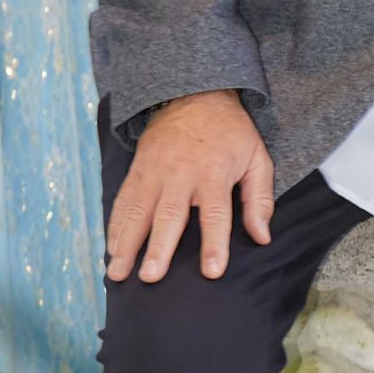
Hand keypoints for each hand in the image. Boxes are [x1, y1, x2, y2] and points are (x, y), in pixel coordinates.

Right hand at [107, 91, 274, 283]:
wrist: (194, 95)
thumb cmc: (231, 133)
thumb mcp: (258, 159)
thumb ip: (260, 199)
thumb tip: (262, 238)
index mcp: (214, 174)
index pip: (215, 215)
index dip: (215, 244)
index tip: (212, 272)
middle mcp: (180, 175)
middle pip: (168, 216)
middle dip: (158, 247)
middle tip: (150, 277)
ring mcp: (154, 172)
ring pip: (137, 211)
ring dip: (126, 244)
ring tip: (117, 272)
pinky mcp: (137, 170)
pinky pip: (122, 200)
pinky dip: (114, 225)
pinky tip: (111, 249)